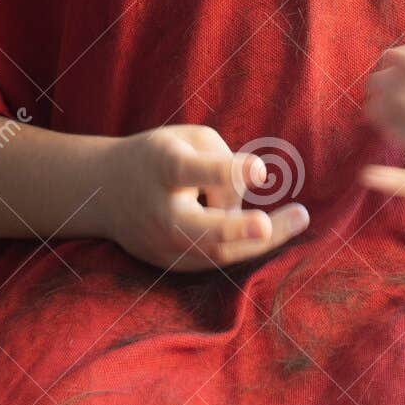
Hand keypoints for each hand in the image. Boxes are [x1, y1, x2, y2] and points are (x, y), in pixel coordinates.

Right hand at [101, 123, 308, 272]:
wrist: (105, 192)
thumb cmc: (159, 156)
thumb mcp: (186, 139)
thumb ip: (222, 160)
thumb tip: (251, 195)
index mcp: (160, 168)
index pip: (190, 171)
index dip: (226, 171)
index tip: (260, 169)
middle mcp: (160, 211)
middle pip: (197, 228)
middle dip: (232, 230)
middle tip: (265, 226)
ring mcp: (164, 245)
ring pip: (216, 253)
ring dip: (258, 240)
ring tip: (299, 216)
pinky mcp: (171, 265)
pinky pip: (215, 260)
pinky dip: (244, 245)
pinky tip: (270, 228)